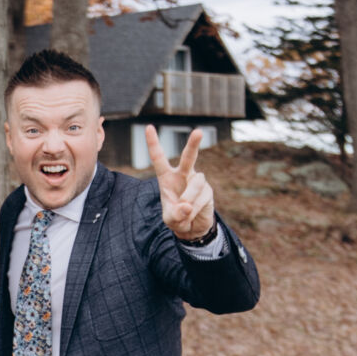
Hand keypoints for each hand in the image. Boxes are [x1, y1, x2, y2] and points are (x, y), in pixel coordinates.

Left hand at [145, 125, 216, 240]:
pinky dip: (196, 208)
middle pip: (188, 157)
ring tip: (186, 212)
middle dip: (193, 144)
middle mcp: (182, 175)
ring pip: (196, 184)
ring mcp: (197, 181)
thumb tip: (187, 206)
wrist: (193, 227)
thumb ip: (175, 214)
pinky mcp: (207, 190)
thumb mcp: (170, 219)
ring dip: (189, 199)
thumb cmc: (177, 218)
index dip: (153, 143)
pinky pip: (202, 197)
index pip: (159, 158)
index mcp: (166, 177)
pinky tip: (193, 214)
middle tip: (198, 131)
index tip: (149, 127)